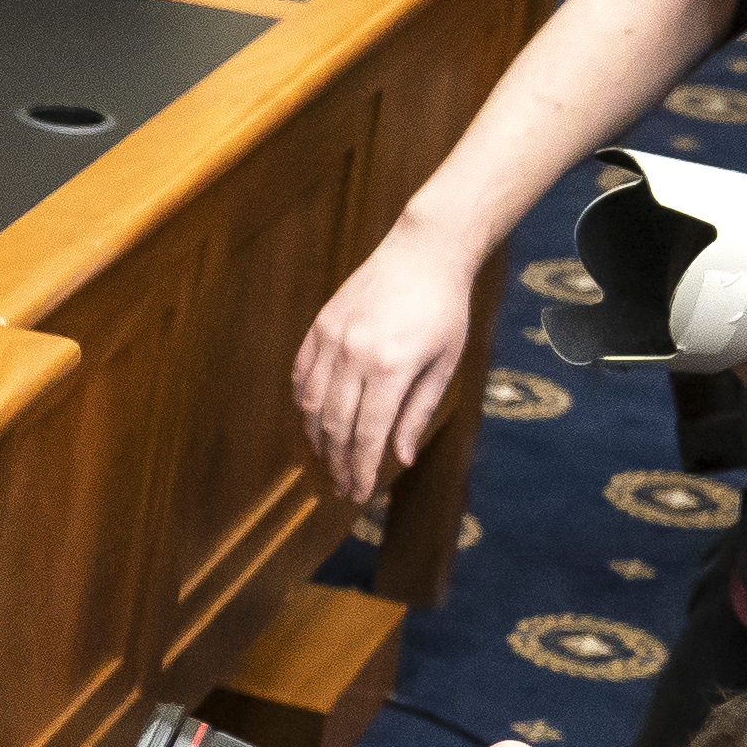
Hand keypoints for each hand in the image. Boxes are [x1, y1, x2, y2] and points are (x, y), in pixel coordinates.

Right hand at [295, 220, 482, 504]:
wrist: (423, 252)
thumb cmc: (444, 309)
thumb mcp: (444, 364)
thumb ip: (418, 413)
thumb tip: (401, 458)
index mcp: (392, 368)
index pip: (367, 435)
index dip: (360, 470)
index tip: (359, 493)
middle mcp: (355, 356)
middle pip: (335, 427)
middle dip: (338, 463)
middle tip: (343, 485)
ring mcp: (332, 339)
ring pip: (311, 405)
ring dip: (317, 438)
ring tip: (328, 457)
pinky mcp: (320, 326)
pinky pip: (301, 376)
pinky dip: (304, 403)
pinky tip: (315, 419)